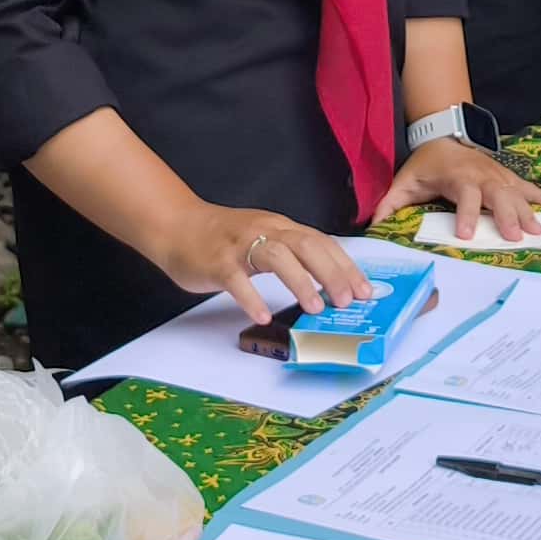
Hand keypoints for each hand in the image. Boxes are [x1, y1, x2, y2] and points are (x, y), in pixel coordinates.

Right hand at [155, 204, 370, 325]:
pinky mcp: (217, 262)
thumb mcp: (263, 239)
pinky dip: (252, 297)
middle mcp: (265, 231)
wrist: (176, 225)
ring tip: (315, 308)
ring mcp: (240, 245)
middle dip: (332, 273)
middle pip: (306, 245)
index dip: (345, 266)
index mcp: (280, 227)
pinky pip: (237, 279)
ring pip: (277, 256)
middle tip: (347, 301)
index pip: (321, 242)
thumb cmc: (222, 238)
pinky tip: (263, 314)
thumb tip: (326, 281)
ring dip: (300, 281)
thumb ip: (290, 254)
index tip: (364, 290)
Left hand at [377, 138, 540, 246]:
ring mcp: (498, 176)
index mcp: (457, 177)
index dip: (466, 214)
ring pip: (516, 193)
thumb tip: (374, 225)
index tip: (466, 235)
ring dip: (528, 211)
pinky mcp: (508, 178)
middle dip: (506, 215)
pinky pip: (529, 188)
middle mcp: (482, 176)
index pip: (464, 195)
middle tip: (513, 237)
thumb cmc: (426, 165)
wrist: (443, 136)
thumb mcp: (405, 181)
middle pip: (497, 195)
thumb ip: (390, 203)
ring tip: (540, 232)